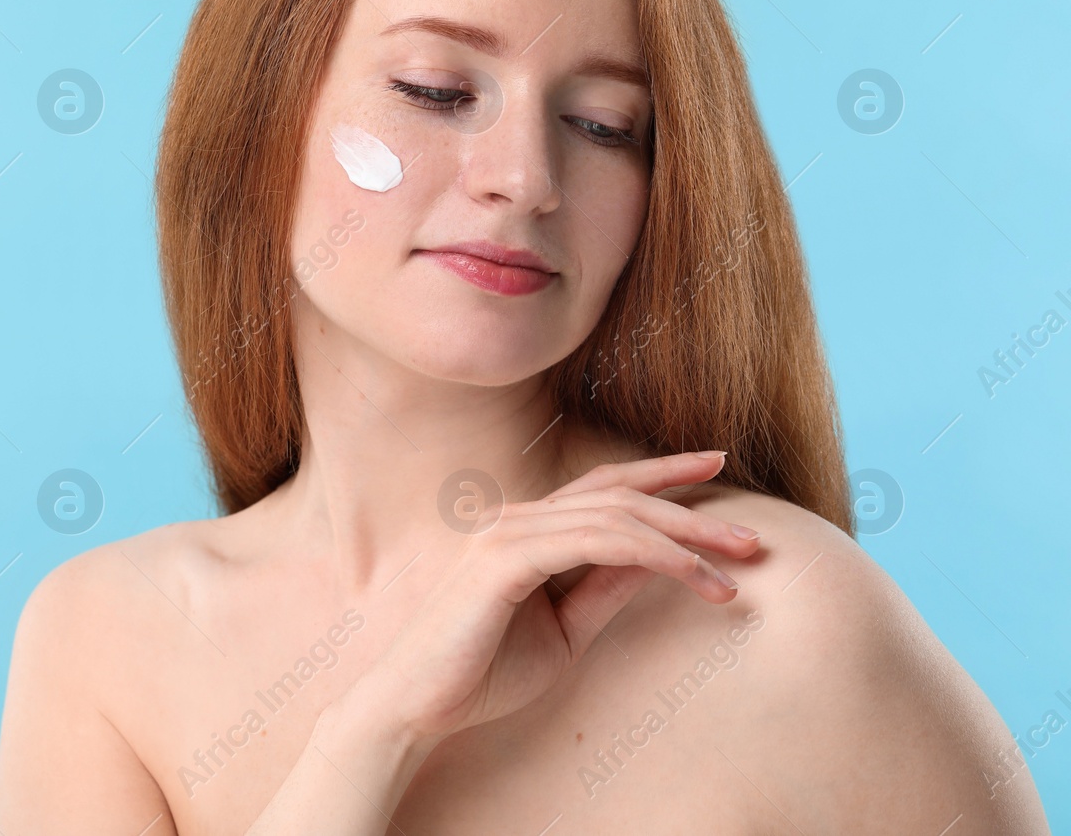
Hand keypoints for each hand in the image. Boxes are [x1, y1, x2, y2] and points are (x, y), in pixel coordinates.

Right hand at [353, 451, 759, 745]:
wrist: (418, 704)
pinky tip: (690, 573)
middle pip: (620, 495)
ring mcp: (508, 533)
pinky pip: (595, 542)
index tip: (717, 466)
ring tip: (735, 563)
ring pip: (615, 515)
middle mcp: (517, 518)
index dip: (662, 473)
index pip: (605, 488)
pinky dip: (650, 553)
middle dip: (692, 509)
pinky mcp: (504, 559)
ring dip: (684, 537)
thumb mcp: (564, 631)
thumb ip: (604, 591)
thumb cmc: (482, 671)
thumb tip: (660, 564)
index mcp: (527, 529)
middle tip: (752, 536)